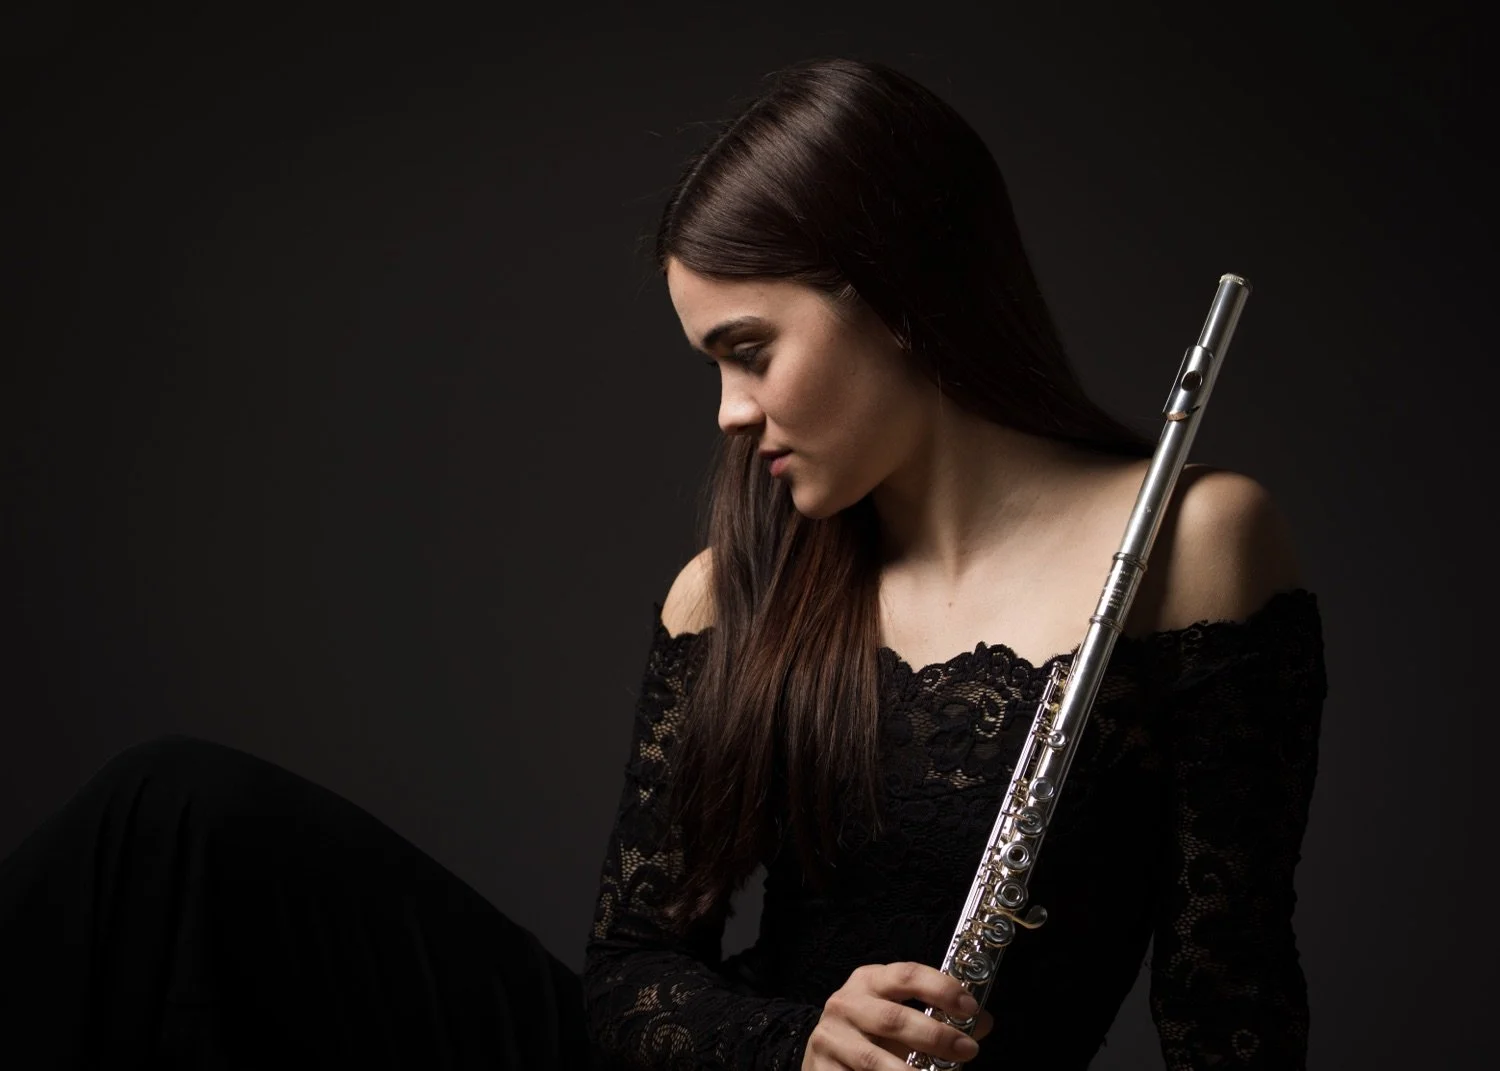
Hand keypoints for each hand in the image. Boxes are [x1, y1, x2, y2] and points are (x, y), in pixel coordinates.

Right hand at [801, 962, 993, 1068]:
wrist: (825, 1056)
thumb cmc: (872, 1033)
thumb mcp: (901, 1016)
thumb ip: (940, 1018)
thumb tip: (983, 1023)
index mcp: (870, 981)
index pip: (906, 975)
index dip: (940, 988)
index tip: (970, 1008)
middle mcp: (846, 1003)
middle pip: (893, 1018)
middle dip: (935, 1036)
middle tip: (967, 1050)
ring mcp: (830, 1038)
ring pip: (874, 1059)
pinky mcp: (821, 1069)